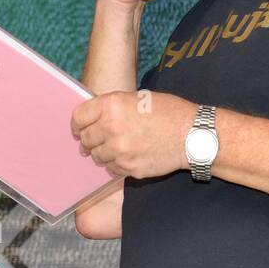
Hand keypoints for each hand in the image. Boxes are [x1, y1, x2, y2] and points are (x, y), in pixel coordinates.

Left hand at [71, 90, 197, 179]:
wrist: (192, 135)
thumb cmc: (168, 112)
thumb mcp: (137, 98)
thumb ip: (112, 107)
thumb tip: (93, 118)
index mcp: (112, 105)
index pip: (78, 117)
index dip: (76, 124)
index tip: (78, 129)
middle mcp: (111, 127)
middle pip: (85, 139)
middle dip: (88, 140)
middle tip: (94, 141)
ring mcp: (119, 150)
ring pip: (96, 156)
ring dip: (102, 153)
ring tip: (115, 148)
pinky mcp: (128, 167)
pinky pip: (111, 168)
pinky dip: (115, 164)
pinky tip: (127, 156)